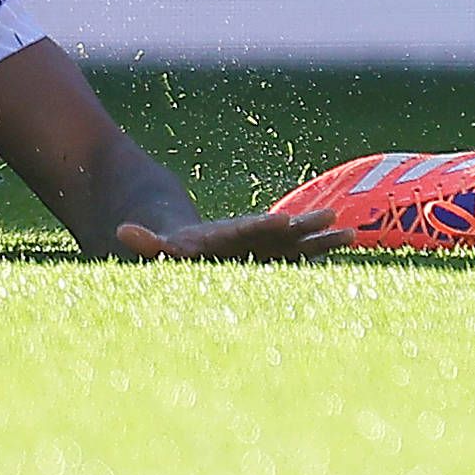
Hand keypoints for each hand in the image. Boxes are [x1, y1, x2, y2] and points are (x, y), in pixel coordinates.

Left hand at [111, 207, 347, 261]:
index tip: (282, 221)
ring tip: (352, 234)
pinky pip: (301, 256)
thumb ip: (147, 241)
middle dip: (303, 227)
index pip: (246, 230)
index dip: (262, 226)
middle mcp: (251, 237)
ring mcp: (266, 247)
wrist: (191, 241)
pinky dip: (321, 251)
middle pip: (280, 232)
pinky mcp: (273, 258)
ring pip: (297, 242)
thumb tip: (123, 232)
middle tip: (330, 217)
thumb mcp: (159, 246)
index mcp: (226, 235)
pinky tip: (350, 242)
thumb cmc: (174, 247)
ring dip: (321, 239)